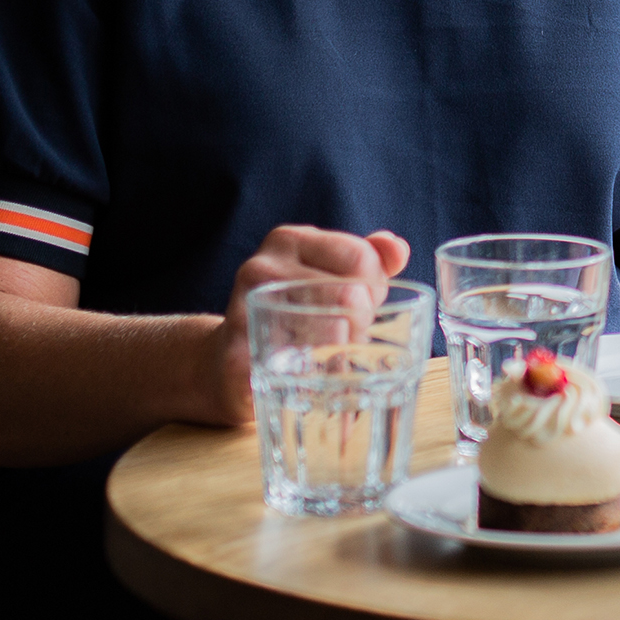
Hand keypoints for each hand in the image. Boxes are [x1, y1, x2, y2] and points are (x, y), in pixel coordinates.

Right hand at [202, 224, 411, 426]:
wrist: (222, 363)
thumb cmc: (291, 315)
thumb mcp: (326, 275)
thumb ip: (367, 259)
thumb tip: (397, 250)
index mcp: (288, 240)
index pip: (362, 257)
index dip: (376, 287)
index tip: (366, 303)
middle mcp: (262, 268)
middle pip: (351, 295)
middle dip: (364, 322)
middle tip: (352, 335)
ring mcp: (245, 311)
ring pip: (331, 333)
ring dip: (346, 352)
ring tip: (336, 356)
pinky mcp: (238, 358)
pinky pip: (299, 369)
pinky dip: (319, 379)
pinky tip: (317, 378)